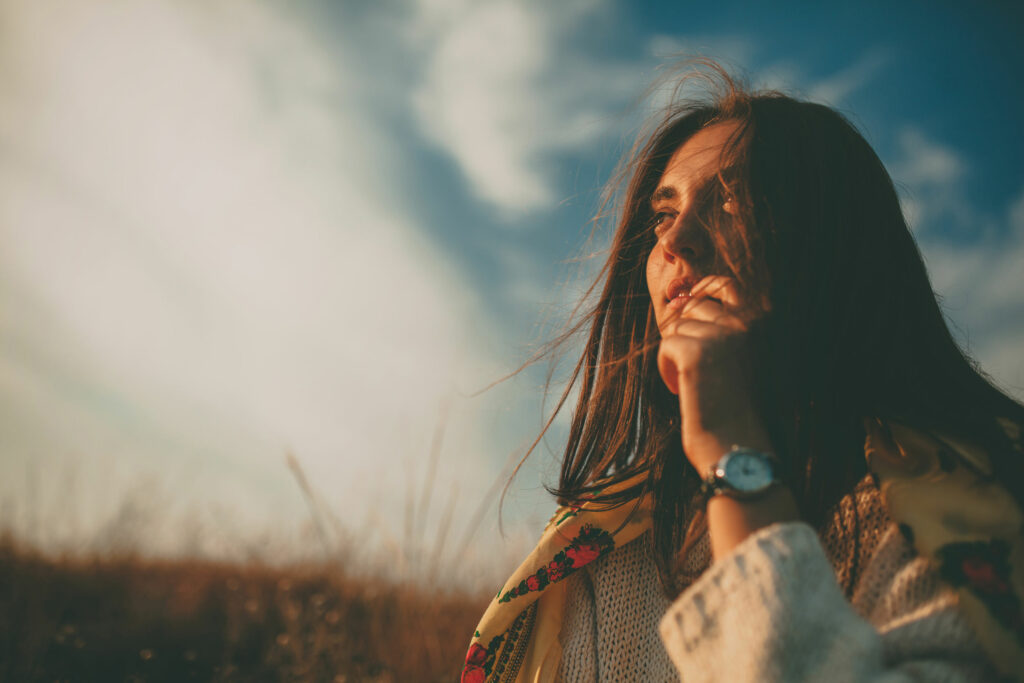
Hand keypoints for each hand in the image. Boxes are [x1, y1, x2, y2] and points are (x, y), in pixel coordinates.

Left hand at [655, 276, 770, 471]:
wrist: (739, 449)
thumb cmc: (738, 410)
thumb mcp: (741, 360)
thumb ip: (721, 330)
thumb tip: (678, 301)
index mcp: (762, 323)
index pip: (725, 284)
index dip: (700, 291)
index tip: (686, 312)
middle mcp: (746, 323)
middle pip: (694, 307)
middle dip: (684, 333)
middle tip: (689, 366)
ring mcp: (722, 335)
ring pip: (677, 329)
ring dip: (675, 356)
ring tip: (691, 385)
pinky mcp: (696, 352)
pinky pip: (666, 346)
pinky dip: (666, 369)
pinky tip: (682, 391)